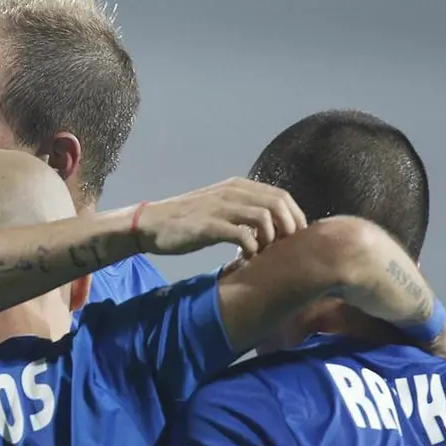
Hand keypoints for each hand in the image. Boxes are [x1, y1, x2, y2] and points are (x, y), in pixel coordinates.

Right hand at [135, 178, 306, 256]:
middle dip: (289, 229)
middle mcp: (232, 192)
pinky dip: (251, 249)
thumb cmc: (185, 220)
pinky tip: (245, 259)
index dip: (295, 218)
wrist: (150, 224)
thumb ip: (242, 210)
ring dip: (271, 239)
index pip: (282, 196)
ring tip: (264, 254)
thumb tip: (271, 225)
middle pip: (279, 205)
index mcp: (237, 187)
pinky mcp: (208, 226)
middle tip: (284, 250)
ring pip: (265, 218)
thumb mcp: (218, 207)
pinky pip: (243, 235)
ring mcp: (220, 208)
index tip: (295, 240)